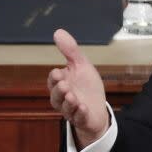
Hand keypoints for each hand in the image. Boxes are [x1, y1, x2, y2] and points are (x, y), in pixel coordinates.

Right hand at [48, 29, 108, 148]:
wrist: (98, 108)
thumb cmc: (87, 86)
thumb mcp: (81, 65)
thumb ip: (70, 51)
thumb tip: (58, 32)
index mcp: (61, 84)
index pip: (53, 80)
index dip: (55, 77)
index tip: (58, 72)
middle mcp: (63, 98)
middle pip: (56, 96)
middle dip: (59, 91)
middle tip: (64, 85)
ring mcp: (72, 110)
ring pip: (65, 108)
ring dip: (68, 102)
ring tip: (72, 96)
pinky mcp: (82, 119)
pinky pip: (79, 118)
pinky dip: (80, 113)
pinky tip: (83, 107)